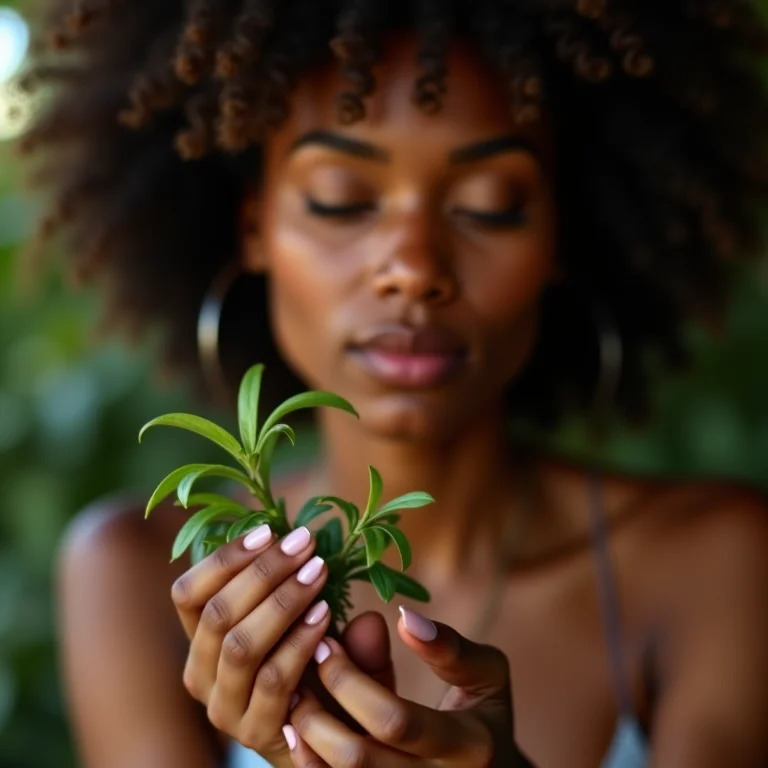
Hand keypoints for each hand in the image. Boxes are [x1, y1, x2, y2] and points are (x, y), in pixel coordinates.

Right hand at [171, 524, 331, 764]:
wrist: (333, 732)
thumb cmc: (317, 667)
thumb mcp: (312, 621)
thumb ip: (313, 589)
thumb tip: (319, 559)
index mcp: (201, 640)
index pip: (188, 593)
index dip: (224, 558)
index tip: (269, 531)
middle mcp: (201, 674)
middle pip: (217, 613)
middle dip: (263, 571)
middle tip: (305, 544)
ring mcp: (224, 708)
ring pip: (241, 645)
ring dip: (282, 602)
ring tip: (318, 573)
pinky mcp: (255, 732)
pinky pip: (273, 680)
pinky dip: (300, 643)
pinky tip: (324, 616)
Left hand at [284, 608, 531, 766]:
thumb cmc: (484, 715)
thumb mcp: (487, 674)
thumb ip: (450, 648)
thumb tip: (406, 618)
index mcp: (471, 747)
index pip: (395, 721)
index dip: (350, 681)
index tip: (325, 643)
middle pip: (357, 758)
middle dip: (317, 708)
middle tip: (300, 670)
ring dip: (307, 736)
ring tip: (294, 693)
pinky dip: (308, 762)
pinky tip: (297, 730)